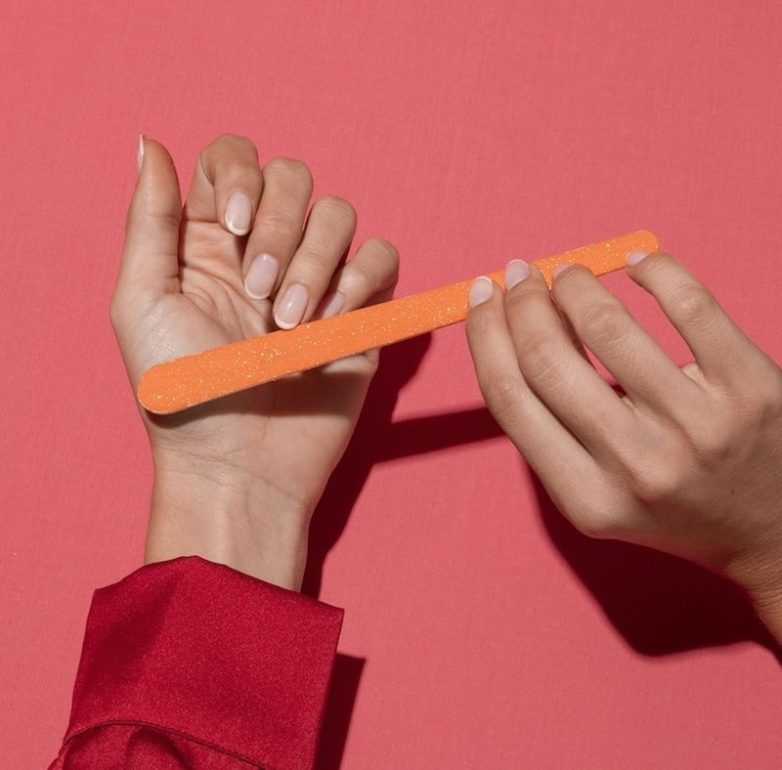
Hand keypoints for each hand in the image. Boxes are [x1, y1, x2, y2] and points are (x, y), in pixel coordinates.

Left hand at [111, 135, 397, 587]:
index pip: (234, 160)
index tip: (237, 225)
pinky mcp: (359, 311)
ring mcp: (316, 280)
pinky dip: (362, 278)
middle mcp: (266, 252)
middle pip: (293, 177)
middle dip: (283, 226)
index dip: (242, 175)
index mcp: (210, 243)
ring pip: (339, 214)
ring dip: (318, 261)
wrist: (240, 467)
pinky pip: (382, 257)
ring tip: (292, 323)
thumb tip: (150, 141)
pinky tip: (333, 322)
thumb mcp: (143, 303)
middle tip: (260, 293)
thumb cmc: (183, 397)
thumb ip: (149, 221)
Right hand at [466, 253, 781, 639]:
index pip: (509, 398)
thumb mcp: (599, 498)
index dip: (485, 335)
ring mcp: (698, 426)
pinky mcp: (750, 388)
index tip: (483, 299)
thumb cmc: (675, 506)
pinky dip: (653, 269)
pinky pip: (689, 304)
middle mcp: (638, 465)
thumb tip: (513, 334)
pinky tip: (638, 264)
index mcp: (587, 499)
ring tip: (571, 274)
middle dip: (522, 302)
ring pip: (608, 325)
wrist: (772, 532)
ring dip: (575, 283)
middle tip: (523, 275)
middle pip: (547, 357)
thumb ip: (551, 434)